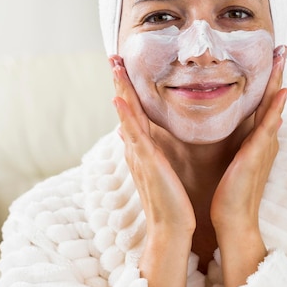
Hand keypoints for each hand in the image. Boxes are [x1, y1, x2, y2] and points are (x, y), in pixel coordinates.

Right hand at [110, 56, 194, 286]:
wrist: (172, 230)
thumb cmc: (172, 200)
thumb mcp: (160, 169)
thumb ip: (151, 150)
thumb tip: (137, 134)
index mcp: (143, 148)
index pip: (133, 112)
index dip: (127, 89)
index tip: (124, 66)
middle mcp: (136, 148)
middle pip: (125, 108)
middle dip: (120, 82)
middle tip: (114, 56)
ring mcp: (138, 154)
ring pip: (127, 115)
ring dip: (120, 89)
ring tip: (115, 66)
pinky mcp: (145, 163)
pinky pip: (133, 135)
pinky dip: (125, 116)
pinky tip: (119, 98)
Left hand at [210, 46, 286, 286]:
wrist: (233, 219)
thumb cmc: (231, 190)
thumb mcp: (234, 158)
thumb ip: (239, 140)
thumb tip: (236, 125)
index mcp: (257, 138)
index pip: (263, 102)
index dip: (268, 79)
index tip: (270, 56)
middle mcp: (265, 139)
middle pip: (272, 99)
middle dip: (278, 72)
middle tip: (282, 46)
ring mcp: (263, 146)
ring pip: (272, 107)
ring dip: (278, 81)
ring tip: (282, 57)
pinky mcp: (257, 156)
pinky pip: (267, 128)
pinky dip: (276, 110)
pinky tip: (281, 93)